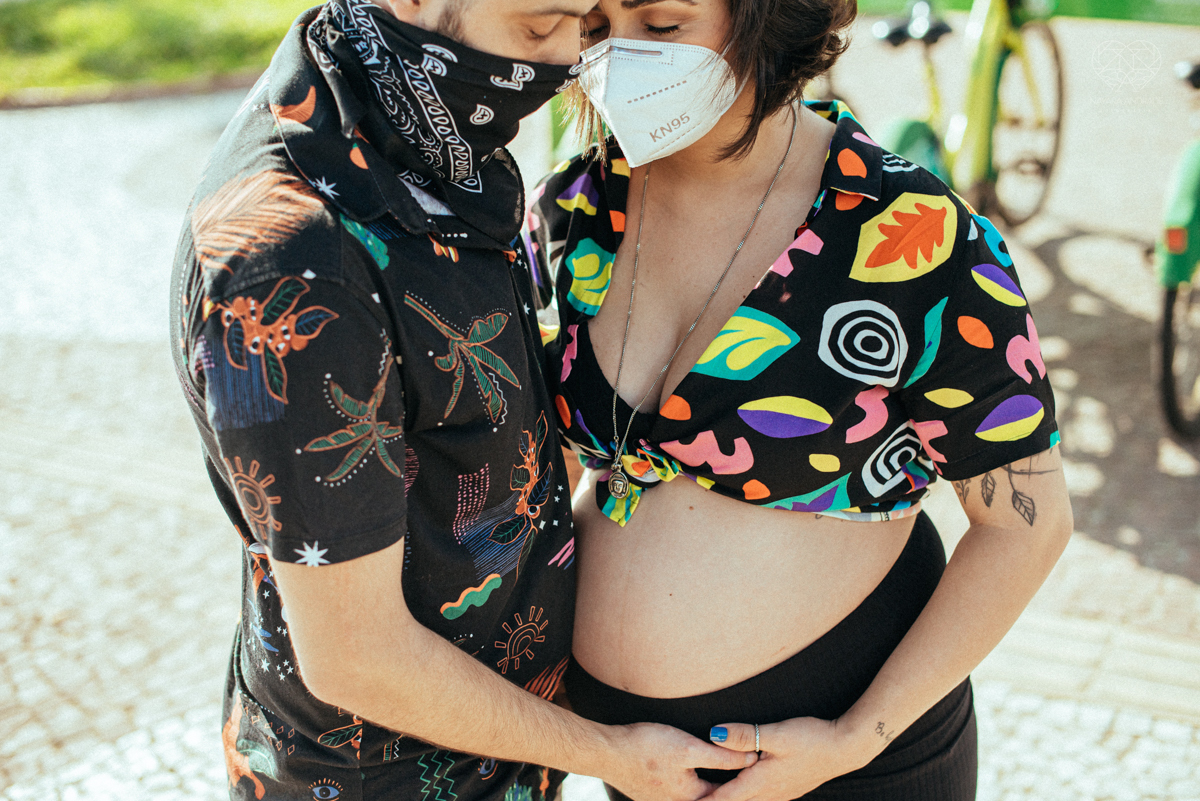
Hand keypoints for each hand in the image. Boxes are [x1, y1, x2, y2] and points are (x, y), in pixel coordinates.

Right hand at [602, 722, 759, 800]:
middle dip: (732, 790)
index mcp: (692, 799)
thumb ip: (721, 756)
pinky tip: (700, 777)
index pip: (729, 794)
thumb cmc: (645, 746)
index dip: (748, 782)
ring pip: (699, 796)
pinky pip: (685, 794)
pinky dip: (697, 788)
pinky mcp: (656, 796)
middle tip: (756, 780)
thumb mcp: (688, 747)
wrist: (606, 751)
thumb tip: (752, 758)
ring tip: (732, 777)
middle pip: (714, 797)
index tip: (767, 774)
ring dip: (714, 789)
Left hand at [701, 718, 874, 800]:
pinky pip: (760, 797)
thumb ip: (745, 735)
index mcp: (762, 782)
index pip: (724, 798)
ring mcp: (781, 793)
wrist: (845, 748)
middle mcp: (770, 793)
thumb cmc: (811, 738)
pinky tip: (742, 790)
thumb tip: (714, 734)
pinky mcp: (788, 788)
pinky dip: (745, 796)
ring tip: (712, 798)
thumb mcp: (776, 733)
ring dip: (730, 800)